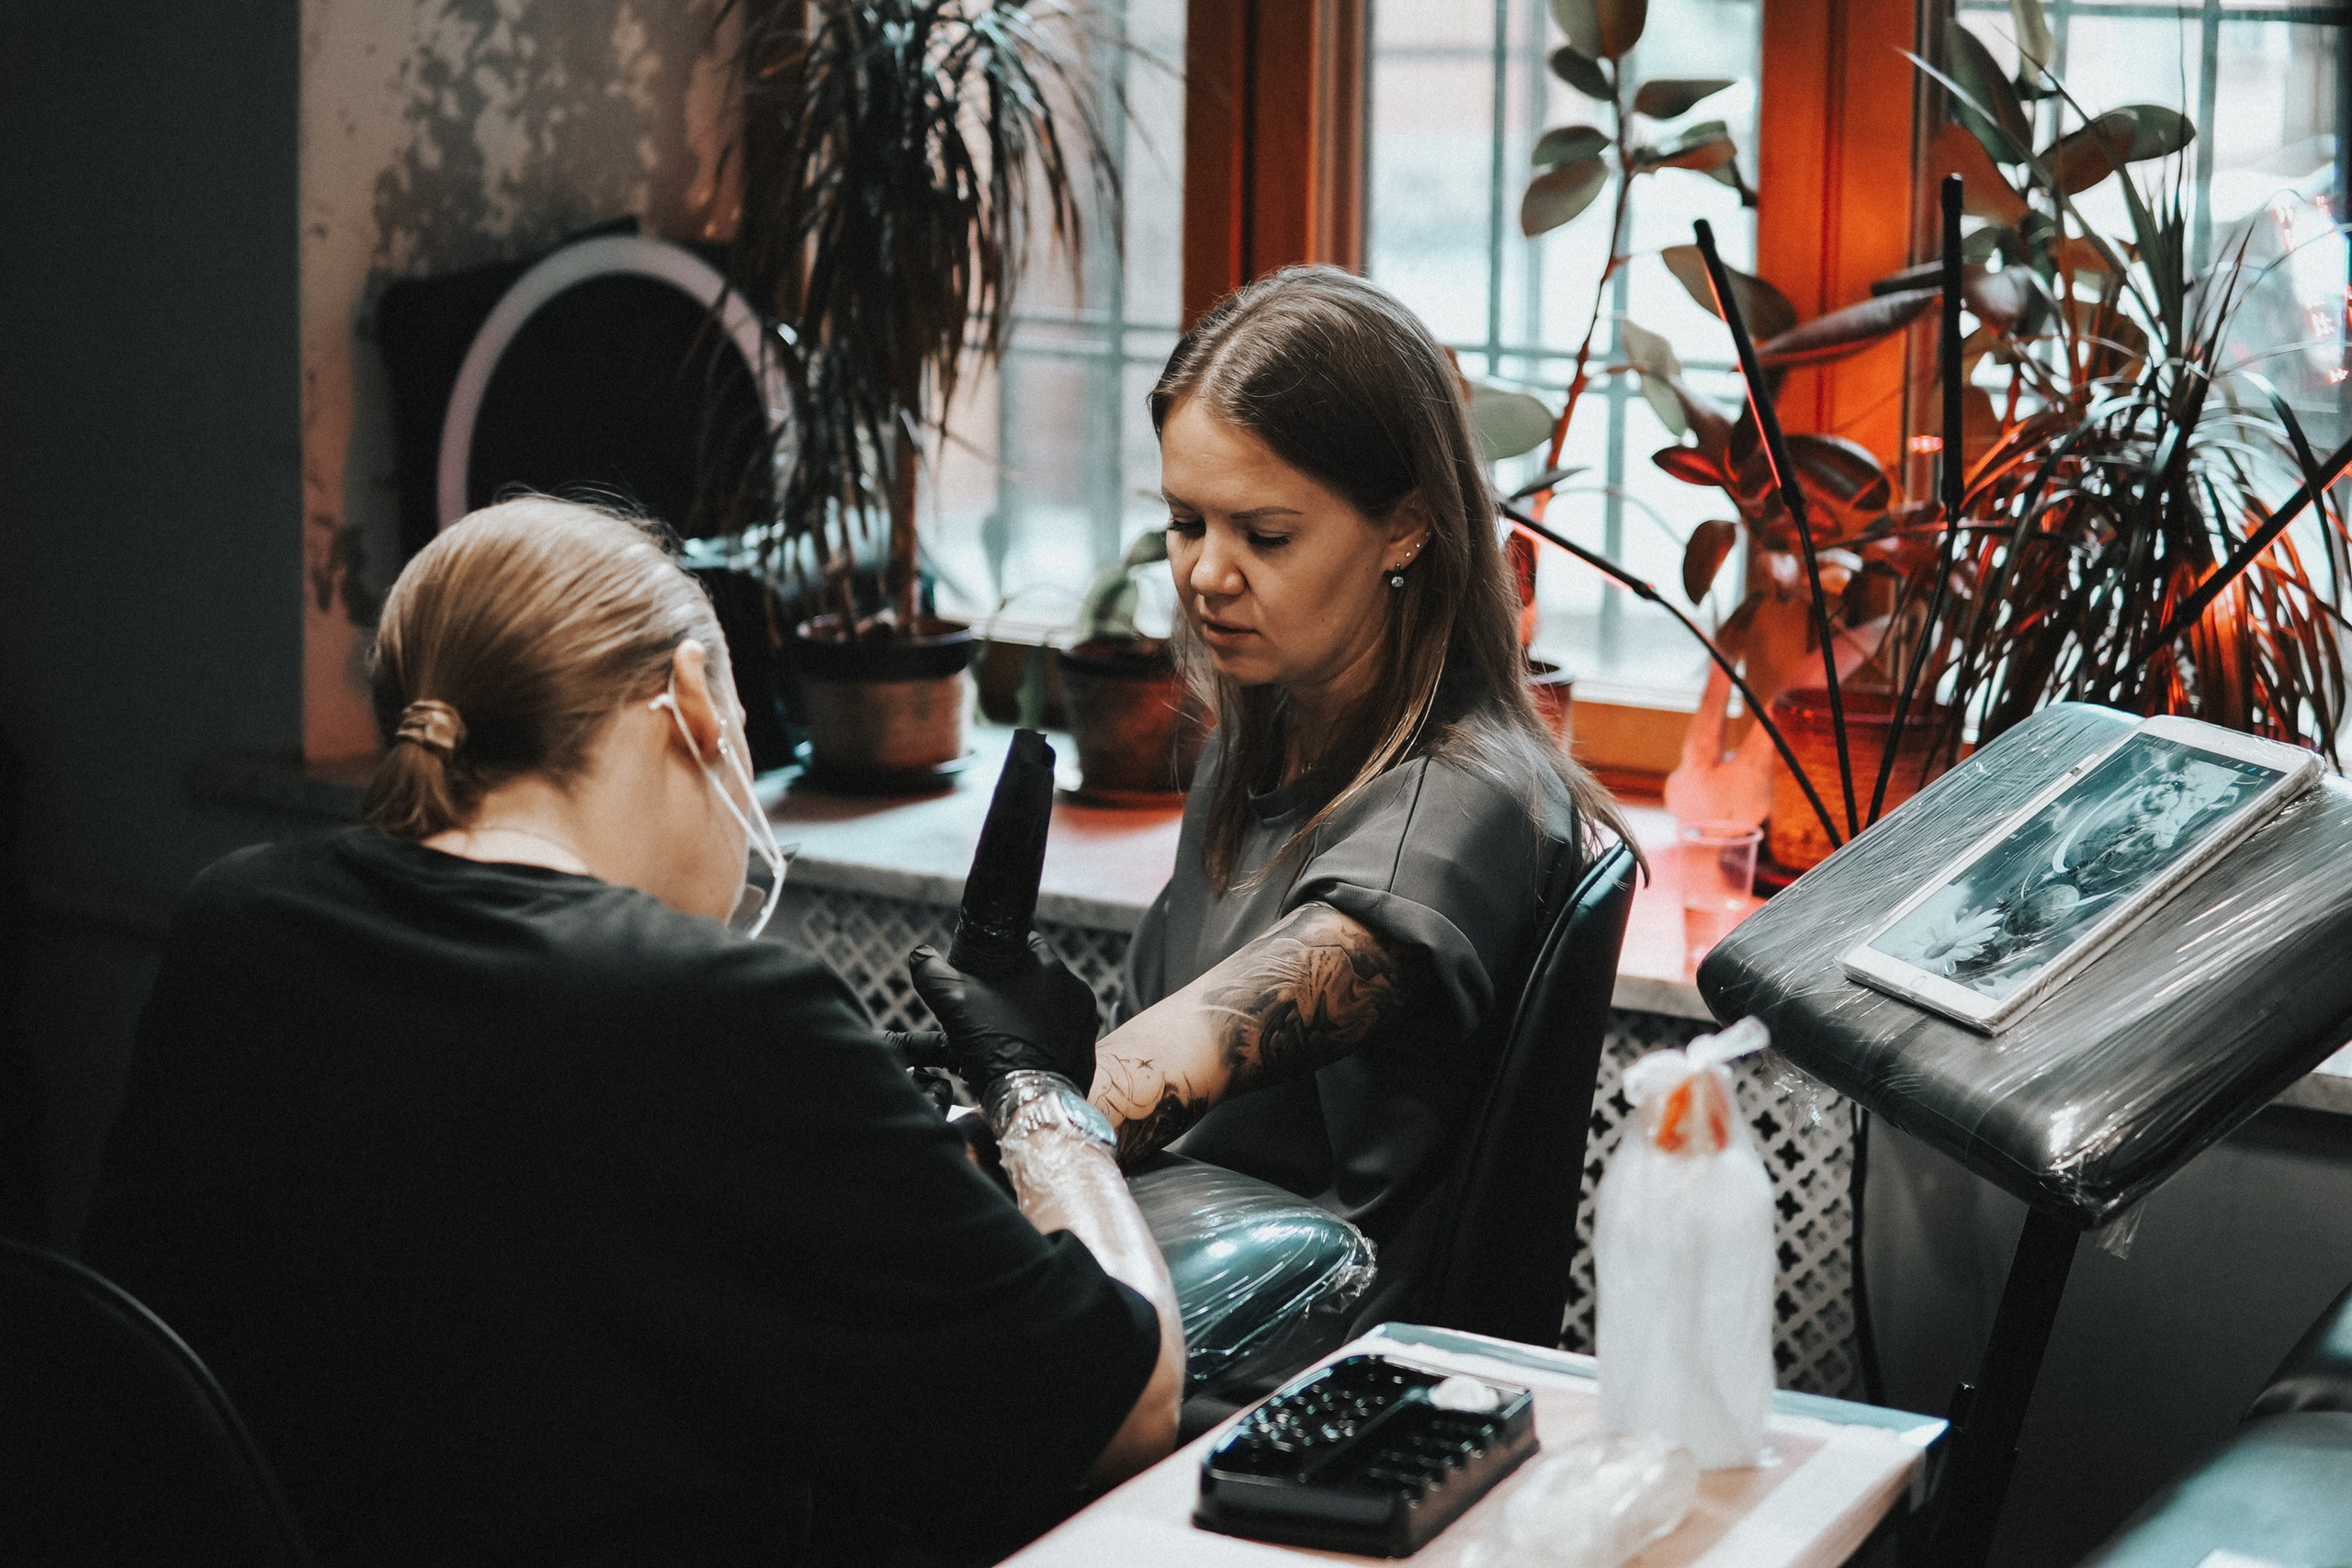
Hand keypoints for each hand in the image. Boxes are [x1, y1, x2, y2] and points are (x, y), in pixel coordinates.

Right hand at [906, 933, 1101, 1100]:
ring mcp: (1086, 1022)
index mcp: (1050, 967)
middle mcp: (1077, 990)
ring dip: (1030, 1015)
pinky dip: (1045, 1040)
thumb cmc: (995, 1048)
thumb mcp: (952, 1003)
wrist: (1029, 1102)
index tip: (982, 975)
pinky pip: (1063, 1036)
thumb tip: (920, 955)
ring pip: (1051, 1008)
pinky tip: (1022, 1052)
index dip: (999, 956)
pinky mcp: (1088, 1050)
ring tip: (1004, 1035)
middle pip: (1038, 977)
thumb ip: (931, 972)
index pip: (1025, 943)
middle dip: (1014, 989)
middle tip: (988, 1010)